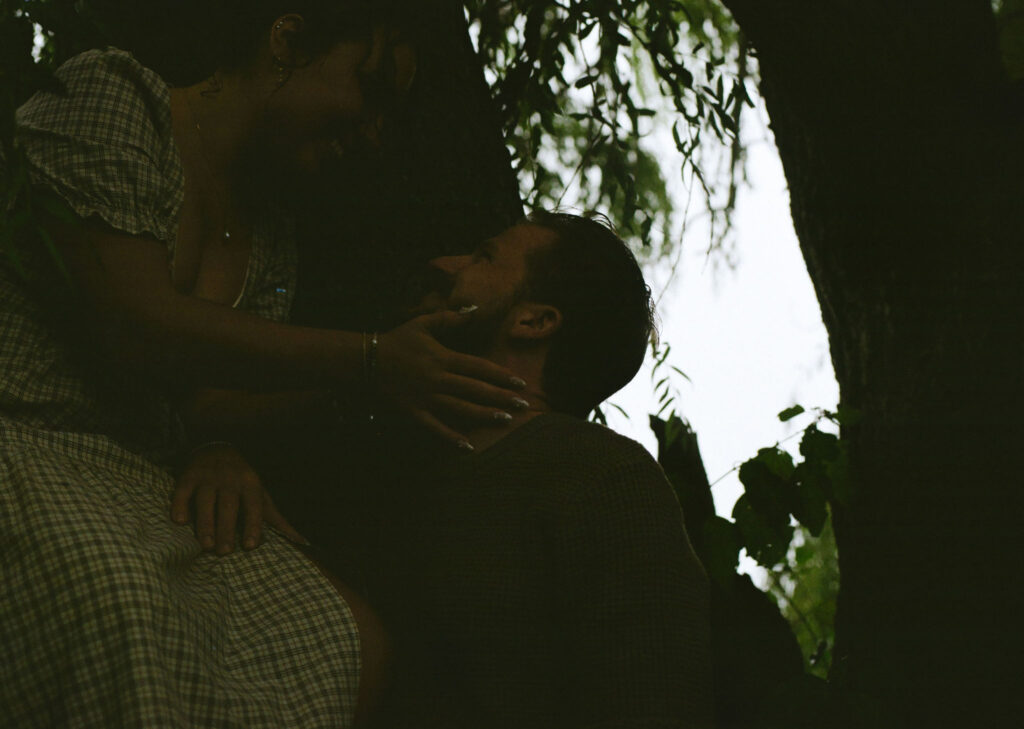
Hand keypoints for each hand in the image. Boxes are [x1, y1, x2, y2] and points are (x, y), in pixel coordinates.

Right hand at [170, 443, 306, 554]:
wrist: (217, 448)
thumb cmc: (243, 481)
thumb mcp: (262, 495)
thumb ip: (277, 520)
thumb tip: (302, 542)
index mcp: (251, 483)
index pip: (254, 506)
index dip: (252, 525)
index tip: (249, 546)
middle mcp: (231, 478)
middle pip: (228, 506)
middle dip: (226, 529)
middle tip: (224, 552)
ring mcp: (209, 476)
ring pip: (206, 500)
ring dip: (205, 523)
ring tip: (206, 545)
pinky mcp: (189, 475)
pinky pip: (183, 491)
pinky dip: (180, 505)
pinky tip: (179, 521)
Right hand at [376, 310, 528, 446]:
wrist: (364, 360)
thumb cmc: (396, 340)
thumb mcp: (422, 323)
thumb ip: (450, 318)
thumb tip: (474, 309)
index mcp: (442, 357)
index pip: (478, 367)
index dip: (501, 375)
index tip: (520, 382)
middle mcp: (437, 378)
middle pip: (475, 389)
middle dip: (501, 397)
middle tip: (524, 404)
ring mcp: (426, 397)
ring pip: (461, 408)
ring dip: (484, 415)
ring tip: (506, 420)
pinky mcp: (414, 412)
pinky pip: (435, 427)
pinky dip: (451, 438)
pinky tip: (468, 447)